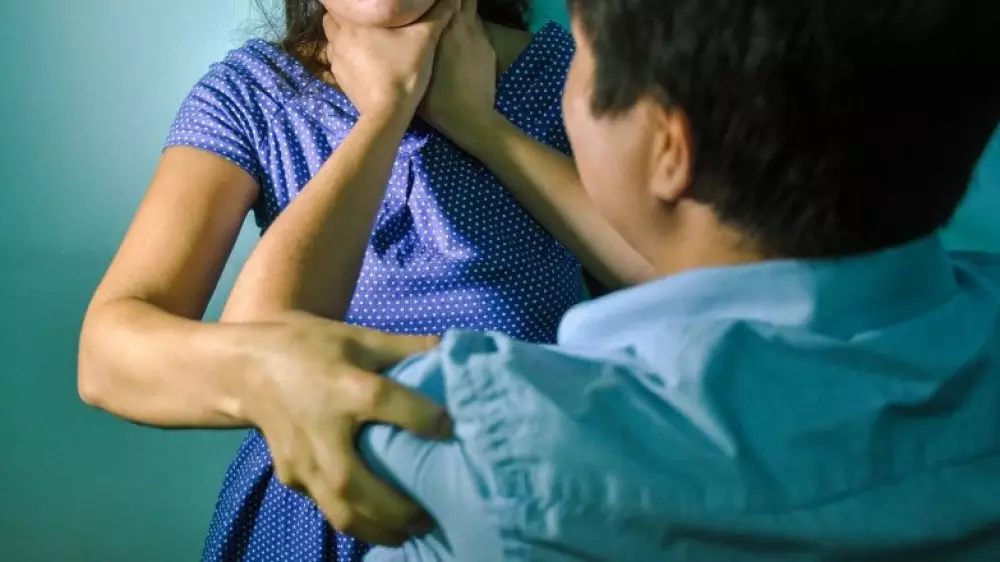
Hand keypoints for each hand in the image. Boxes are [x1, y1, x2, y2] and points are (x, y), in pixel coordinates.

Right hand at [241, 312, 448, 544]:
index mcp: (340, 387)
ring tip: (411, 534)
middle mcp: (320, 430)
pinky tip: (381, 526)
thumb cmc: (310, 348)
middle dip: (395, 508)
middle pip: (355, 482)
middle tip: (432, 517)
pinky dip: (356, 522)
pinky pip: (326, 507)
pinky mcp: (291, 476)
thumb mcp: (359, 337)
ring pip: (338, 510)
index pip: (384, 402)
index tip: (451, 428)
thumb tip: (455, 350)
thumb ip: (406, 347)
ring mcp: (301, 460)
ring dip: (377, 529)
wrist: (247, 369)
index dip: (422, 416)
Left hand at [323, 0, 458, 116]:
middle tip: (364, 22)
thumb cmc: (404, 70)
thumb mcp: (425, 39)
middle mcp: (338, 39)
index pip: (336, 4)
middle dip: (343, 19)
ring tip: (362, 42)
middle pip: (331, 21)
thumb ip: (438, 14)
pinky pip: (338, 62)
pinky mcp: (340, 81)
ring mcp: (336, 62)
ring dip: (343, 39)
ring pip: (332, 42)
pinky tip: (364, 63)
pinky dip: (347, 59)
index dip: (349, 4)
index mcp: (353, 23)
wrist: (389, 112)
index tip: (365, 7)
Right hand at [420, 0, 496, 135]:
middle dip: (453, 0)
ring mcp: (480, 36)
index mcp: (443, 27)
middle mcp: (463, 25)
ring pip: (472, 9)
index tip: (427, 2)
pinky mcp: (489, 49)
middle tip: (440, 6)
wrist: (472, 118)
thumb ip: (415, 45)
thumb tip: (409, 35)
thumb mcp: (416, 71)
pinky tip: (463, 37)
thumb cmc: (437, 100)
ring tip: (451, 17)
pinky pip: (479, 27)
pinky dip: (470, 26)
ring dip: (463, 9)